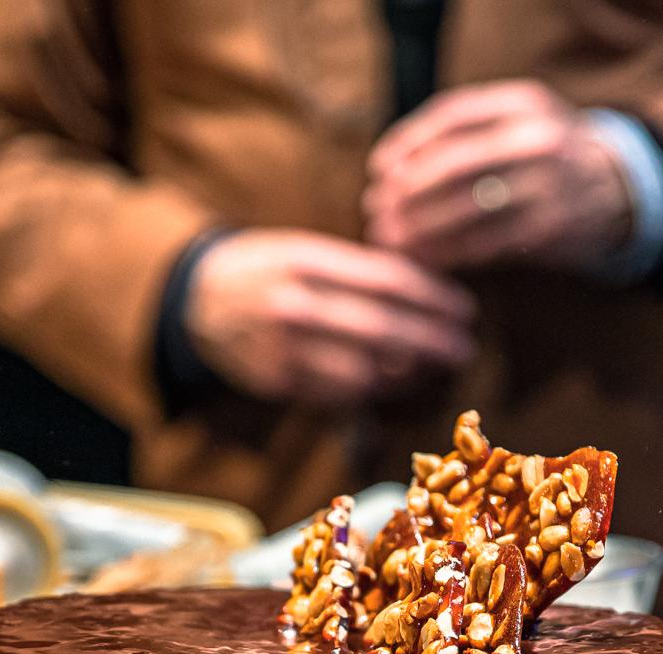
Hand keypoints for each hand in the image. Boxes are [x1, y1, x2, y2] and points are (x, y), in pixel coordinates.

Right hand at [185, 229, 475, 406]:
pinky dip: (374, 389)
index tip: (464, 310)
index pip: (386, 282)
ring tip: (431, 366)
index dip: (433, 299)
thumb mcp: (309, 250)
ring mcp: (283, 349)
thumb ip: (361, 270)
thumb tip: (430, 289)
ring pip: (364, 371)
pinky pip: (339, 393)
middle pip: (381, 330)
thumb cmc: (269, 269)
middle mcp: (293, 306)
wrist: (198, 300)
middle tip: (463, 348)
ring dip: (407, 372)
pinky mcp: (278, 383)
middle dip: (431, 342)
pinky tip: (394, 379)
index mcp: (306, 262)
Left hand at [364, 81, 630, 272]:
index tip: (378, 170)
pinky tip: (425, 260)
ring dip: (420, 229)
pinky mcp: (550, 228)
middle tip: (376, 211)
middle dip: (407, 192)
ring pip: (466, 209)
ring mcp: (548, 185)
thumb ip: (464, 132)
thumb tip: (390, 168)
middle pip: (454, 164)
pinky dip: (449, 254)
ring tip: (391, 240)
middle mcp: (538, 139)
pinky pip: (486, 244)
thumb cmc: (544, 157)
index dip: (407, 143)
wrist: (617, 189)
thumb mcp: (515, 122)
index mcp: (523, 103)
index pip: (452, 116)